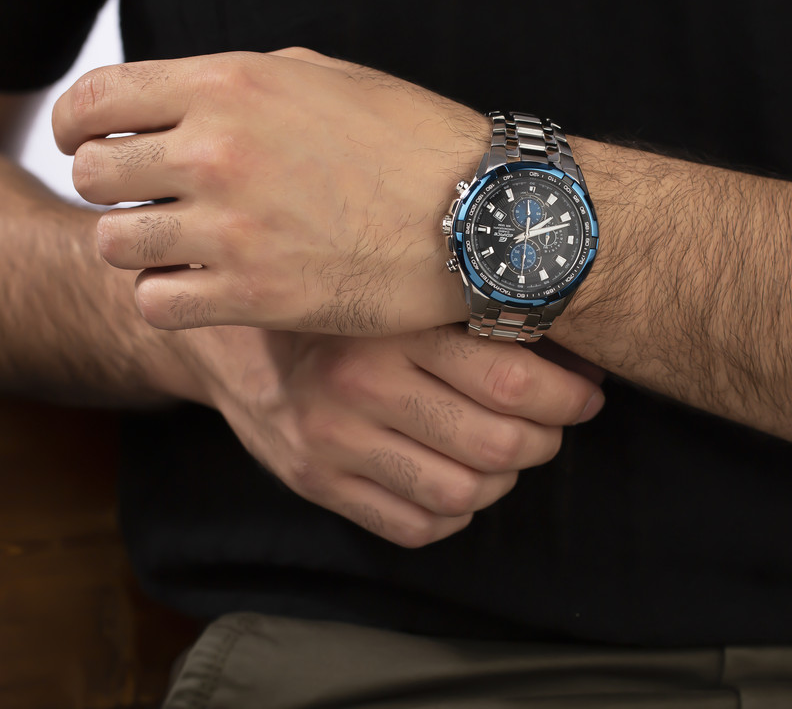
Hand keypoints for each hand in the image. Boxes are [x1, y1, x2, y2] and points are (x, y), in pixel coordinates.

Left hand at [53, 48, 484, 334]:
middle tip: (147, 204)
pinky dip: (167, 297)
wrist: (482, 215)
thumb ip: (242, 87)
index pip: (97, 101)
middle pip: (95, 176)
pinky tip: (201, 290)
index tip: (93, 146)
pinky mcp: (256, 297)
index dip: (79, 126)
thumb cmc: (413, 144)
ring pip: (117, 245)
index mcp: (230, 87)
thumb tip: (187, 105)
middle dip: (110, 190)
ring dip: (139, 248)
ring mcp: (232, 229)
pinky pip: (157, 304)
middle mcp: (218, 153)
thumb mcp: (325, 80)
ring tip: (180, 250)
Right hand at [171, 323, 604, 546]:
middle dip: (546, 440)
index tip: (584, 394)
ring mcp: (332, 442)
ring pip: (462, 494)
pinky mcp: (315, 481)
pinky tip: (454, 482)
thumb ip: (474, 317)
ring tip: (505, 453)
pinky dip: (454, 515)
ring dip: (504, 481)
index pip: (511, 380)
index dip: (568, 397)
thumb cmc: (339, 311)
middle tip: (551, 424)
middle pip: (496, 444)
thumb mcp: (401, 296)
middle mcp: (358, 386)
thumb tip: (573, 352)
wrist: (239, 339)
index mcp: (390, 327)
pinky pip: (413, 527)